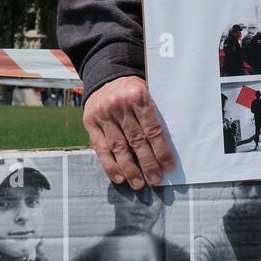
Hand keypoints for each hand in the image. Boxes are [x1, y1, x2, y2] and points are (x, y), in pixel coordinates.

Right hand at [83, 76, 175, 192]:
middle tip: (155, 180)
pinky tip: (119, 177)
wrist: (106, 76)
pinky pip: (101, 148)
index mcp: (139, 96)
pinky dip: (110, 165)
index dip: (162, 150)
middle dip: (148, 163)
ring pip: (118, 147)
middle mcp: (119, 105)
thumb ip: (155, 114)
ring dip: (129, 169)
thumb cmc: (134, 90)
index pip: (153, 129)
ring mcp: (103, 115)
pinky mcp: (90, 123)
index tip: (169, 166)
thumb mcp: (148, 92)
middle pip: (136, 140)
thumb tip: (170, 146)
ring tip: (138, 184)